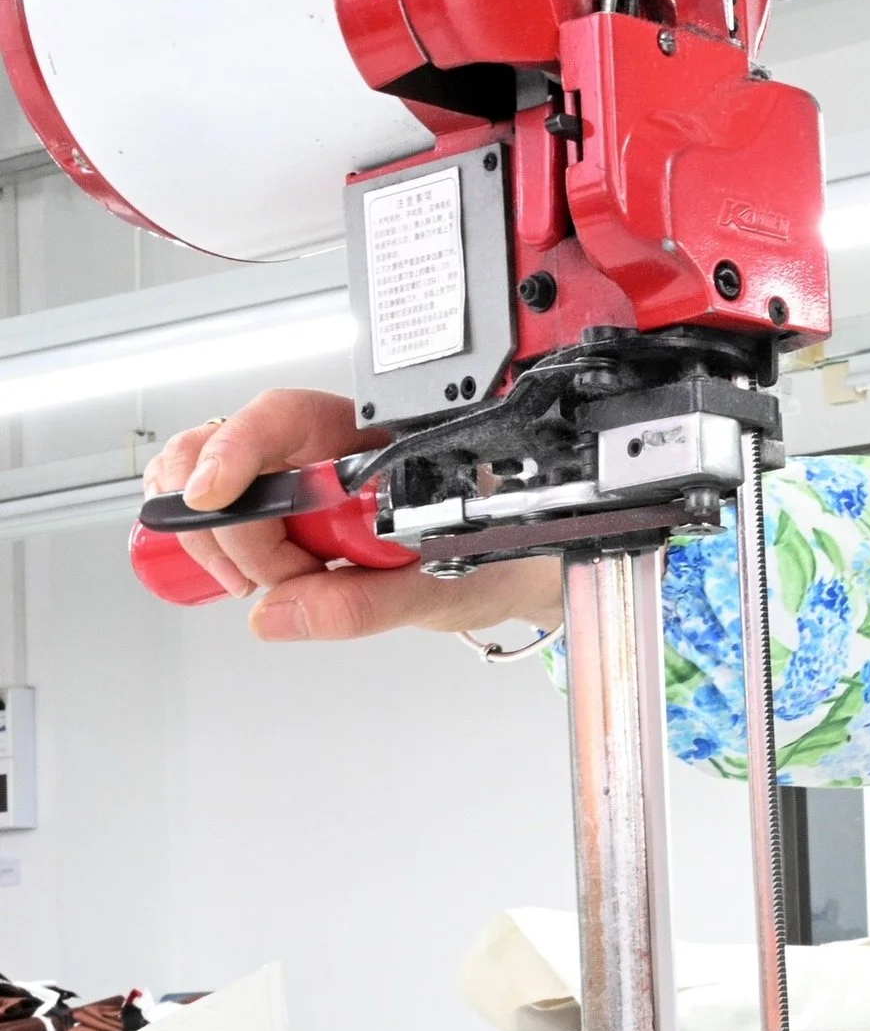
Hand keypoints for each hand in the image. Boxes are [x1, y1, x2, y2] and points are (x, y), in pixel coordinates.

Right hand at [143, 389, 562, 641]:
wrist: (504, 574)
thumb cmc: (484, 559)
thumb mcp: (435, 586)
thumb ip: (363, 602)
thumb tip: (280, 613)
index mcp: (373, 441)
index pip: (282, 417)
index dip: (236, 449)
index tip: (213, 496)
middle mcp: (324, 449)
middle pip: (224, 450)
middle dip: (233, 526)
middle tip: (282, 578)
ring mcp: (291, 478)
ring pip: (203, 481)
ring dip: (223, 543)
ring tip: (287, 584)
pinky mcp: (273, 512)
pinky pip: (214, 517)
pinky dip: (216, 552)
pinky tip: (261, 580)